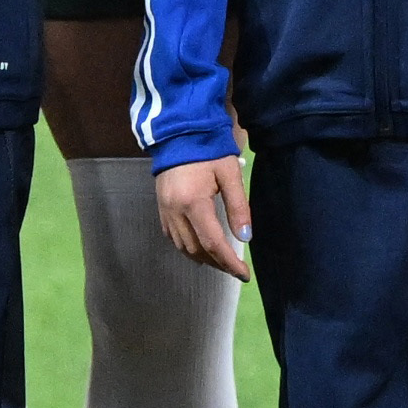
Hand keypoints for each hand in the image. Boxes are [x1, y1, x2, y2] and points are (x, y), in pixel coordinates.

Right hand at [158, 155, 254, 277]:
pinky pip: (173, 237)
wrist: (178, 133)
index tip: (244, 275)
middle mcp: (175, 212)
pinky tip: (201, 248)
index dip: (229, 263)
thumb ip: (238, 206)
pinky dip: (188, 248)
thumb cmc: (208, 150)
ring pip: (183, 247)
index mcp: (193, 203)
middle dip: (218, 263)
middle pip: (197, 250)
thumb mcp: (229, 174)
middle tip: (236, 270)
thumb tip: (246, 238)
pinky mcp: (161, 209)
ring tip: (221, 262)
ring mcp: (165, 212)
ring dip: (203, 258)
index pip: (213, 243)